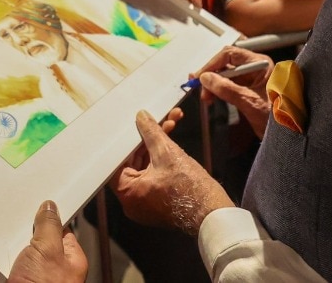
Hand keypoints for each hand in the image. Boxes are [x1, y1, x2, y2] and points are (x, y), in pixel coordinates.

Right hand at [7, 201, 87, 282]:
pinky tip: (0, 258)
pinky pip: (7, 264)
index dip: (49, 217)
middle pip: (37, 239)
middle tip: (19, 233)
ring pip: (19, 252)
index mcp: (70, 260)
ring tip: (7, 249)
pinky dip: (1, 260)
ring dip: (10, 249)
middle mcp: (53, 269)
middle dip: (26, 234)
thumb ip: (49, 226)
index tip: (38, 205)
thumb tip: (49, 208)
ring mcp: (34, 276)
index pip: (61, 230)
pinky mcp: (17, 279)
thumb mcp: (48, 250)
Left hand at [113, 110, 234, 235]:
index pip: (117, 160)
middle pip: (134, 161)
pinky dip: (162, 161)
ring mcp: (145, 203)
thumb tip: (141, 118)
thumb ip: (151, 133)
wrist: (213, 213)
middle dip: (148, 138)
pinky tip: (174, 142)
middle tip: (160, 120)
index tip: (134, 126)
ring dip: (159, 146)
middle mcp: (132, 202)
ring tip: (172, 123)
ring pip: (146, 167)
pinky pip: (154, 177)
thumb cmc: (190, 189)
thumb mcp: (168, 153)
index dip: (127, 140)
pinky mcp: (158, 202)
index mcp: (127, 193)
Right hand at [194, 47, 272, 137]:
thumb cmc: (279, 117)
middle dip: (212, 75)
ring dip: (214, 84)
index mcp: (260, 64)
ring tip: (206, 97)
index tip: (200, 77)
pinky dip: (220, 90)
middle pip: (227, 64)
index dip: (212, 64)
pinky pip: (231, 85)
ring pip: (227, 75)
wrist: (292, 134)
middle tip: (200, 88)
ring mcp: (254, 79)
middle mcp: (256, 68)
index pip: (230, 55)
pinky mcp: (251, 90)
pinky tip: (213, 97)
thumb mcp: (250, 101)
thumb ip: (226, 89)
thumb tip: (206, 78)